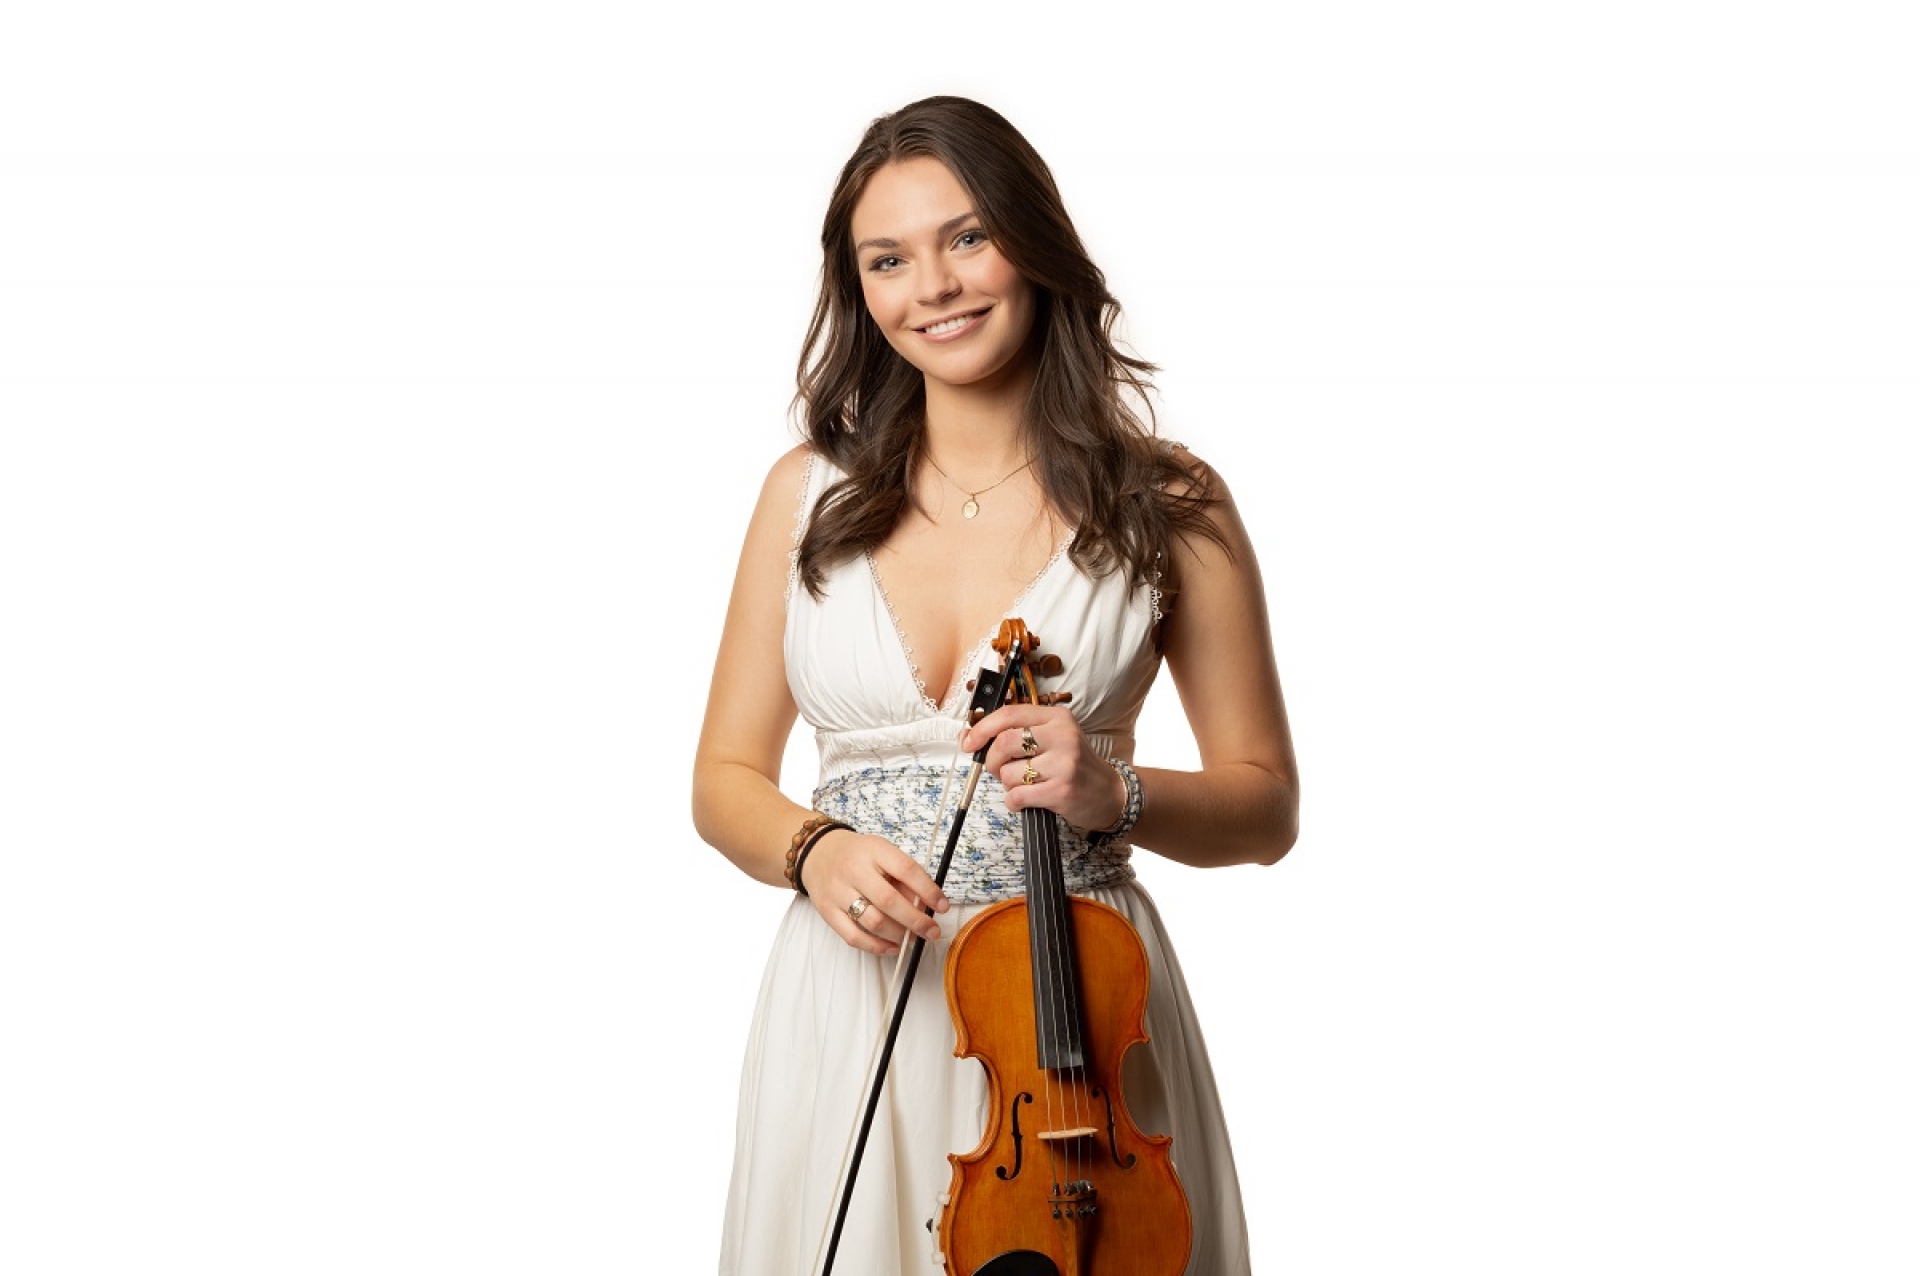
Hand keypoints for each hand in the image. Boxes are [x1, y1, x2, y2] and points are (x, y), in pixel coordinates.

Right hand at [799, 828, 948, 955]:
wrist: (817, 852)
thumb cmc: (858, 855)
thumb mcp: (882, 853)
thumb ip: (903, 877)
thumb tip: (925, 907)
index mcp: (873, 850)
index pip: (906, 870)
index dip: (928, 890)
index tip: (942, 906)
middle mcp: (853, 870)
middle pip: (889, 901)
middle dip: (916, 920)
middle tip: (932, 931)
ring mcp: (837, 892)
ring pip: (873, 922)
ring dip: (898, 935)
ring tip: (913, 938)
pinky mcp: (827, 911)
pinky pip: (853, 937)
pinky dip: (876, 947)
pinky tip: (892, 947)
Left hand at [960, 705, 1126, 834]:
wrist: (1109, 793)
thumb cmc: (1073, 765)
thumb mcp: (1052, 738)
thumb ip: (1017, 733)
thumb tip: (971, 737)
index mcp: (1057, 717)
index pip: (1009, 714)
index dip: (982, 728)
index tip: (969, 742)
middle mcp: (1062, 736)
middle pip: (1004, 743)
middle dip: (992, 761)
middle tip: (1000, 769)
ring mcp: (1063, 764)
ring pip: (1008, 773)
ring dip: (1008, 784)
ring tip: (1027, 784)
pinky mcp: (1061, 791)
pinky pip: (1017, 796)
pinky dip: (1015, 802)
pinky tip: (1029, 799)